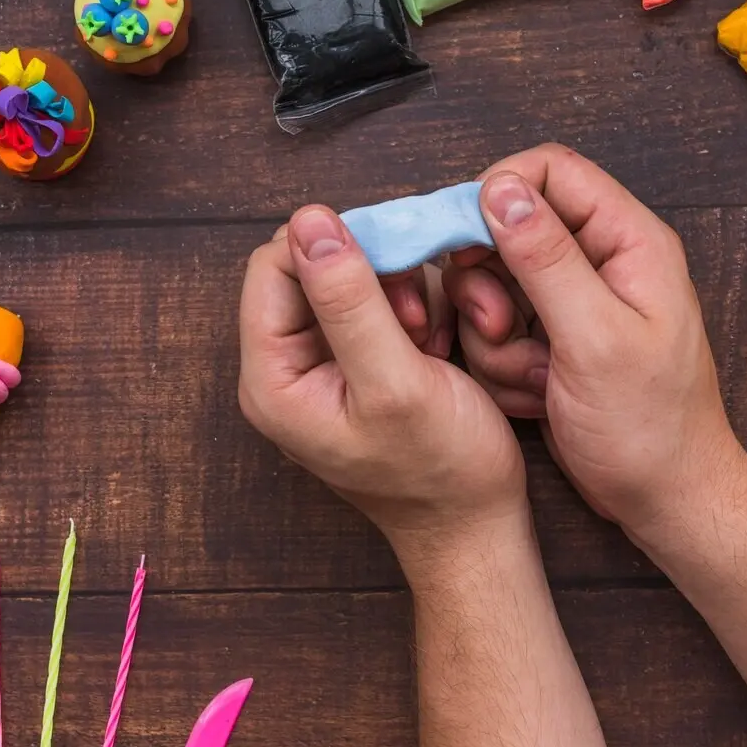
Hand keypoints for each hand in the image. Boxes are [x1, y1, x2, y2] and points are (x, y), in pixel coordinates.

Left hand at [239, 206, 527, 569]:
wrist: (475, 526)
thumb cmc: (440, 470)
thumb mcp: (395, 380)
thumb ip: (350, 301)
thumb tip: (310, 220)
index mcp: (272, 378)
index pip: (274, 266)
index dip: (332, 245)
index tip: (394, 260)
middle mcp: (285, 368)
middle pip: (308, 267)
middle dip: (369, 270)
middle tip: (413, 311)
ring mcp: (319, 367)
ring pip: (346, 280)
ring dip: (394, 289)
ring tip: (424, 335)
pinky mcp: (354, 366)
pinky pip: (371, 305)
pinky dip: (406, 308)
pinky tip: (430, 342)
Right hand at [444, 144, 741, 530]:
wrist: (663, 500)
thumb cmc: (650, 429)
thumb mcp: (595, 339)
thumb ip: (546, 259)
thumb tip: (501, 189)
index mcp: (628, 242)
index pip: (550, 172)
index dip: (497, 195)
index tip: (464, 244)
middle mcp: (599, 262)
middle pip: (508, 229)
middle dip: (489, 284)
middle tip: (502, 328)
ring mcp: (571, 303)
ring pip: (491, 284)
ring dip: (494, 335)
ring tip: (533, 375)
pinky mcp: (549, 340)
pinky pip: (495, 329)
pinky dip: (501, 363)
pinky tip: (536, 394)